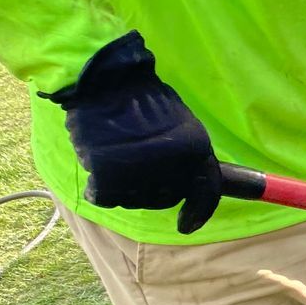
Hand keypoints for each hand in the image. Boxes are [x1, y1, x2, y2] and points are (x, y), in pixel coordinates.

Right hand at [41, 31, 222, 234]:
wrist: (105, 79)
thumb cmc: (142, 98)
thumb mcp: (181, 124)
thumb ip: (185, 157)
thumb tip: (186, 187)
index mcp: (196, 150)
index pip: (206, 192)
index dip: (198, 213)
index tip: (186, 225)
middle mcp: (172, 166)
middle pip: (166, 198)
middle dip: (153, 189)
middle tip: (138, 167)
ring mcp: (139, 173)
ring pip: (135, 200)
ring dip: (126, 187)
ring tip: (118, 156)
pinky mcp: (106, 175)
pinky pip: (106, 195)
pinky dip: (101, 186)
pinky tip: (99, 163)